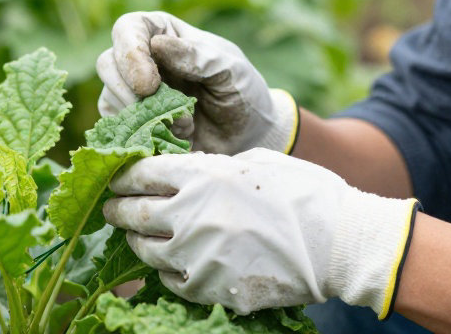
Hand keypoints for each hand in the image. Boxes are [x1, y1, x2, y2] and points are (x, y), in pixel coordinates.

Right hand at [96, 11, 298, 154]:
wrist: (247, 135)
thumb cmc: (241, 92)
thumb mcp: (230, 70)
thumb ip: (197, 56)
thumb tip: (158, 44)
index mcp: (163, 32)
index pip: (129, 28)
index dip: (130, 53)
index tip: (148, 84)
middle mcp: (142, 58)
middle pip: (108, 63)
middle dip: (129, 90)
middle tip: (162, 112)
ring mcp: (132, 91)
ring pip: (109, 97)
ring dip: (142, 117)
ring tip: (185, 127)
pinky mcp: (130, 122)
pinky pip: (116, 127)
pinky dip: (140, 136)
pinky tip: (171, 140)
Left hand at [103, 148, 418, 316]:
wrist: (337, 244)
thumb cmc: (302, 193)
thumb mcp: (254, 162)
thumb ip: (210, 168)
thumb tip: (180, 174)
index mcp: (201, 175)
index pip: (140, 173)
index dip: (123, 175)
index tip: (117, 178)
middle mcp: (189, 214)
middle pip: (133, 212)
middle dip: (118, 209)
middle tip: (112, 209)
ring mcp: (195, 256)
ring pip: (144, 250)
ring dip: (138, 241)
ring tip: (138, 236)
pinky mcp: (208, 289)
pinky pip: (170, 280)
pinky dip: (167, 271)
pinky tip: (174, 262)